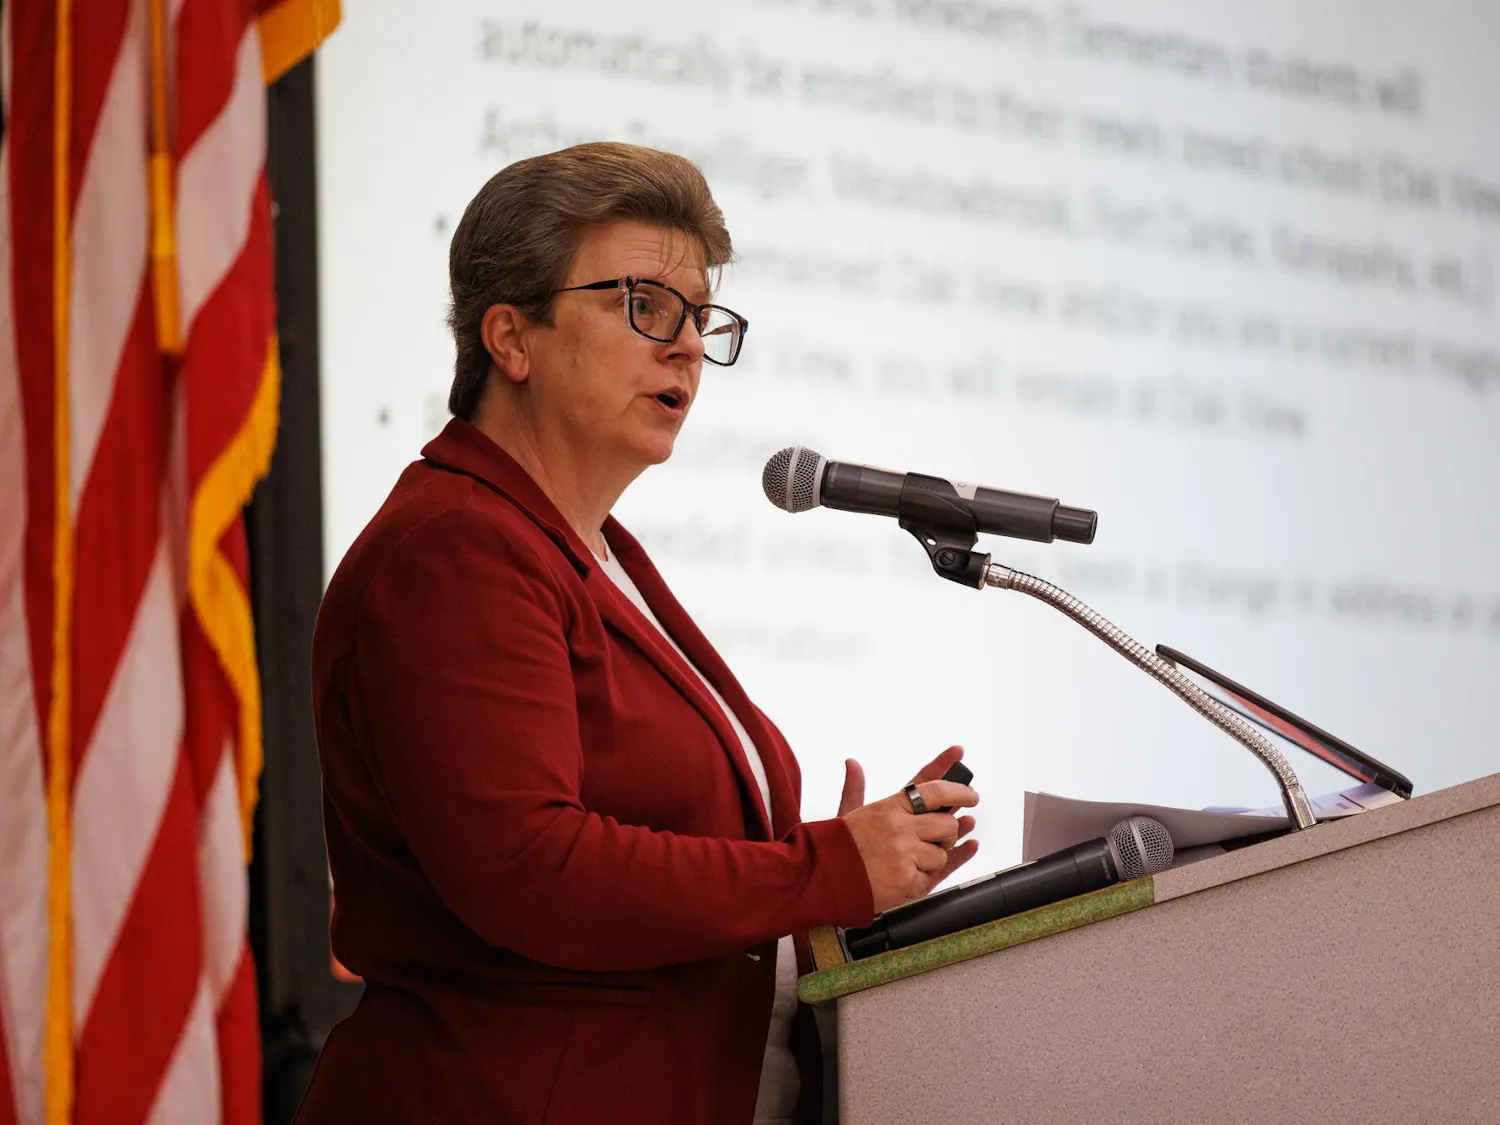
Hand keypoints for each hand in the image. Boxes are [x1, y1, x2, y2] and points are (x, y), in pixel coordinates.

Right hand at [839, 745, 980, 913]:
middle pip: (947, 823)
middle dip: (947, 831)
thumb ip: (855, 788)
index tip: (969, 789)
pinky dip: (922, 878)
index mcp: (889, 807)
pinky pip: (933, 877)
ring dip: (932, 858)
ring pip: (943, 853)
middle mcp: (901, 827)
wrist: (821, 879)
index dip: (957, 786)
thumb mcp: (847, 813)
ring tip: (908, 860)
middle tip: (938, 835)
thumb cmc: (837, 846)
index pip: (933, 787)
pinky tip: (913, 874)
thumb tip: (852, 763)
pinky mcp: (910, 881)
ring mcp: (906, 854)